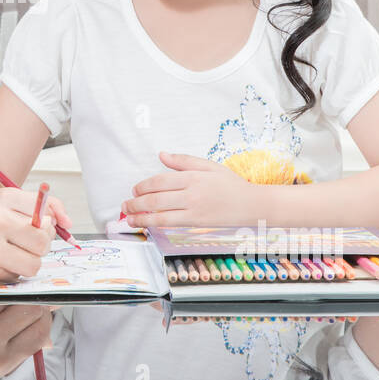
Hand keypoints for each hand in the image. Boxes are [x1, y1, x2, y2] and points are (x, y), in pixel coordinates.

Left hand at [122, 151, 255, 227]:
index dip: (143, 186)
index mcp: (193, 176)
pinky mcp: (198, 223)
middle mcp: (192, 193)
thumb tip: (162, 155)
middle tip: (125, 205)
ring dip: (142, 217)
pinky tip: (148, 224)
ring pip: (161, 214)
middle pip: (156, 198)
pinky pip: (172, 224)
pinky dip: (157, 224)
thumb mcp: (209, 166)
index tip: (134, 190)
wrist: (253, 205)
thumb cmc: (232, 185)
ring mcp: (195, 209)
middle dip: (136, 203)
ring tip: (129, 219)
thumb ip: (184, 161)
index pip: (160, 180)